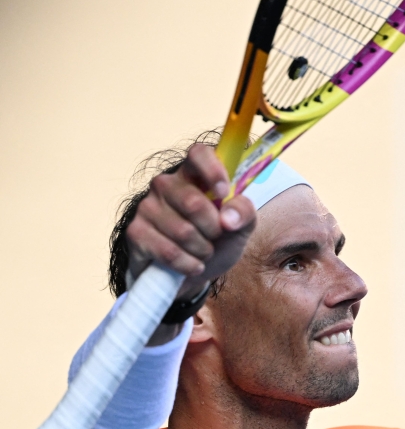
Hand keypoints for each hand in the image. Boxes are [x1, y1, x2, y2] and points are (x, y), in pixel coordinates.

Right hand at [125, 144, 255, 299]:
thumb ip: (244, 213)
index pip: (199, 153)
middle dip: (214, 229)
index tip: (224, 193)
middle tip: (216, 236)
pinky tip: (192, 265)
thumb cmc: (218, 241)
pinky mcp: (136, 231)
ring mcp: (148, 206)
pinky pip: (168, 251)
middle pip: (194, 203)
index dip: (213, 170)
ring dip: (202, 250)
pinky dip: (188, 264)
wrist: (193, 274)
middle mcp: (166, 183)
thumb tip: (229, 217)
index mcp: (194, 173)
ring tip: (203, 251)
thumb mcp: (241, 226)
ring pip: (183, 231)